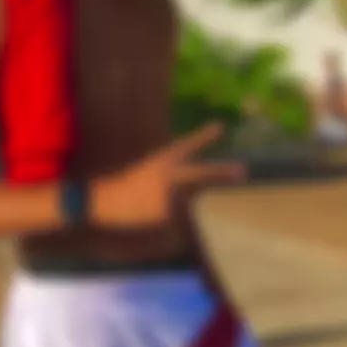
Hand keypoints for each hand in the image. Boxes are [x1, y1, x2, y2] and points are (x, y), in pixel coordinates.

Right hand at [92, 123, 244, 227]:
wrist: (104, 201)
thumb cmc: (123, 187)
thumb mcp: (147, 173)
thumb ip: (171, 181)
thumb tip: (191, 198)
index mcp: (162, 161)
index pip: (186, 146)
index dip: (204, 137)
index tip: (221, 127)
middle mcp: (169, 176)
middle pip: (200, 174)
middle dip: (221, 173)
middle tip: (242, 171)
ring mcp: (169, 195)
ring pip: (184, 204)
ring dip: (171, 208)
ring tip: (148, 204)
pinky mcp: (165, 213)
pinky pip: (173, 219)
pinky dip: (162, 219)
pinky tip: (147, 215)